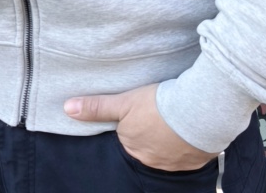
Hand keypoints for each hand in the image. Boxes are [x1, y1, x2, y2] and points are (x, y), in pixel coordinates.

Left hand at [64, 83, 214, 170]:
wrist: (197, 111)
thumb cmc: (158, 105)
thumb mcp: (123, 102)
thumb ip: (97, 108)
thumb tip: (67, 109)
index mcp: (133, 148)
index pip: (128, 137)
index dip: (134, 122)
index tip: (142, 109)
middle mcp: (152, 161)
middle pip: (148, 146)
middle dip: (152, 132)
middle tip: (159, 111)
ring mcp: (175, 163)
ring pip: (168, 150)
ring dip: (170, 138)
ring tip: (175, 117)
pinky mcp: (196, 160)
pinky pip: (188, 154)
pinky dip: (188, 143)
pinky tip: (190, 127)